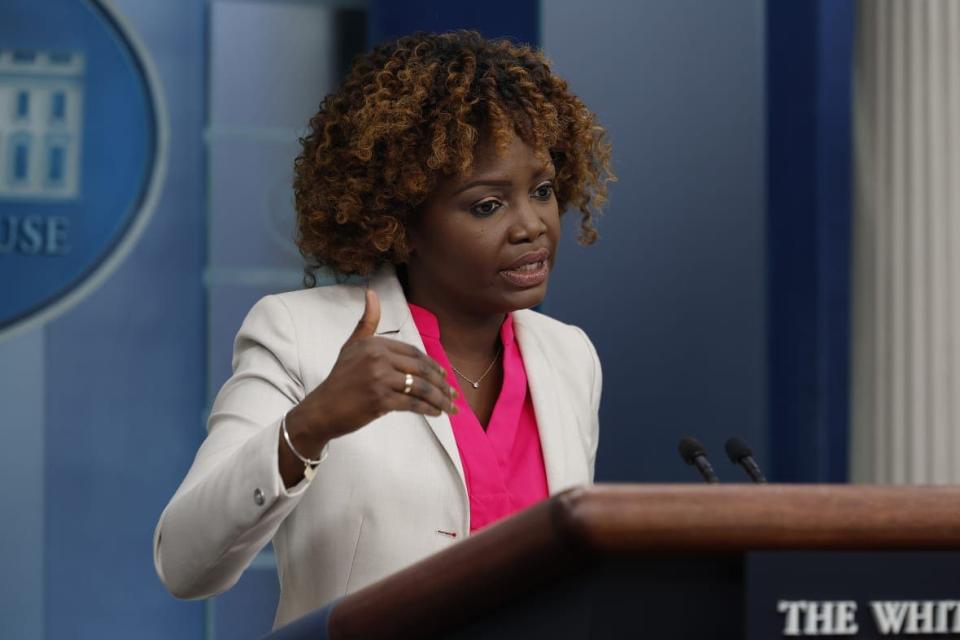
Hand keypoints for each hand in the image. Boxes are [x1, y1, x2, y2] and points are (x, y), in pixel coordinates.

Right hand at [284, 289, 457, 454]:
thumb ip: (367, 322)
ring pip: (421, 387)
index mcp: (375, 344)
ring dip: (439, 399)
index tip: (444, 376)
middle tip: (453, 395)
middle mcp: (378, 357)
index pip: (414, 352)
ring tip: (449, 408)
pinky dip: (428, 409)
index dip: (432, 365)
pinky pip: (413, 403)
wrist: (322, 409)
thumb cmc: (339, 379)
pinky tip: (436, 414)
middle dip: (441, 383)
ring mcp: (379, 378)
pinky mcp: (381, 399)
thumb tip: (371, 292)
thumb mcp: (352, 346)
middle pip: (421, 369)